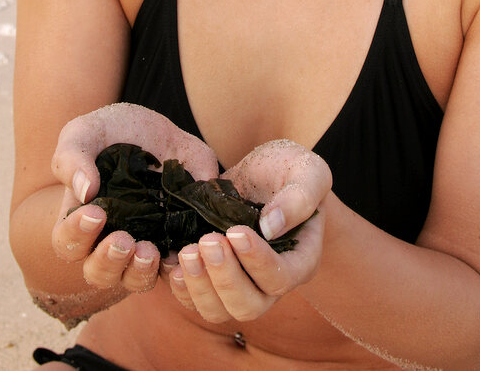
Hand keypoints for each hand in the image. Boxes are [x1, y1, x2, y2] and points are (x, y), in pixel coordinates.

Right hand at [50, 103, 218, 293]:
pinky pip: (172, 268)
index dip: (76, 234)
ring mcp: (141, 243)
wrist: (154, 128)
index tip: (95, 213)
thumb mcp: (85, 133)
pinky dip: (176, 267)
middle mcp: (107, 239)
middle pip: (98, 272)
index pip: (67, 242)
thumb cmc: (109, 132)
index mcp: (80, 218)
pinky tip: (181, 253)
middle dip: (109, 261)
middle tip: (123, 240)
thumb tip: (84, 191)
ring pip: (134, 278)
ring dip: (139, 271)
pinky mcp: (172, 240)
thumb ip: (73, 158)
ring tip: (150, 251)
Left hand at [169, 139, 331, 322]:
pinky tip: (172, 262)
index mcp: (300, 260)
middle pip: (248, 305)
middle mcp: (271, 283)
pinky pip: (194, 300)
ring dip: (199, 286)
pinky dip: (181, 287)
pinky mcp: (214, 278)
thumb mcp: (306, 172)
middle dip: (224, 278)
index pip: (280, 278)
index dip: (257, 261)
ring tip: (186, 251)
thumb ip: (299, 197)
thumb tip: (271, 227)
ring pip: (219, 310)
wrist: (264, 173)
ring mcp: (241, 284)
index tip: (235, 231)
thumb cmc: (291, 170)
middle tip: (207, 242)